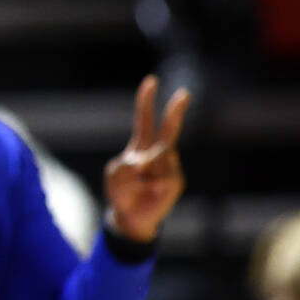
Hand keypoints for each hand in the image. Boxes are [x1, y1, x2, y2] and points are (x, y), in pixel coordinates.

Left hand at [104, 75, 190, 241]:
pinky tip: (150, 192)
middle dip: (175, 111)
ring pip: (159, 157)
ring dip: (143, 170)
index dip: (146, 101)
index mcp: (140, 146)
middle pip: (169, 129)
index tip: (151, 81)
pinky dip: (152, 184)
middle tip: (184, 93)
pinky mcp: (175, 181)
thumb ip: (124, 166)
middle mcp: (158, 153)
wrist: (132, 218)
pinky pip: (162, 176)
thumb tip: (145, 162)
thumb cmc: (122, 193)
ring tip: (138, 186)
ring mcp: (169, 166)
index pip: (144, 120)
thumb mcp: (114, 176)